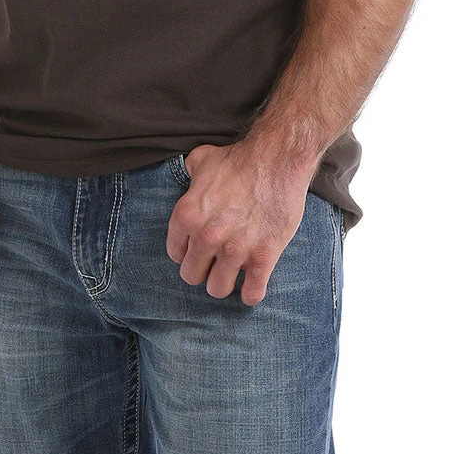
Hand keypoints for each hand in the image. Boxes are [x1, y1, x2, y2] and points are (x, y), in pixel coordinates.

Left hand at [166, 141, 311, 305]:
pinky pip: (251, 294)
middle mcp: (206, 236)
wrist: (278, 159)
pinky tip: (252, 284)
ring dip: (224, 282)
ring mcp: (234, 250)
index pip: (175, 253)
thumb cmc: (240, 158)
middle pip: (192, 276)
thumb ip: (190, 172)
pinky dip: (250, 293)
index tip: (198, 248)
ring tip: (232, 271)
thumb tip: (189, 177)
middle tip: (215, 260)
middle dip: (203, 269)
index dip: (187, 251)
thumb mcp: (203, 159)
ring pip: (218, 289)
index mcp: (187, 215)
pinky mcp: (263, 257)